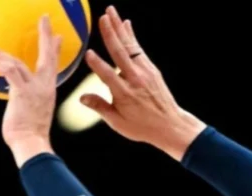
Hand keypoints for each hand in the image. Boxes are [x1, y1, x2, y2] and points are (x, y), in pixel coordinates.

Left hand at [0, 16, 59, 167]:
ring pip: (18, 62)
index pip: (53, 64)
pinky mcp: (21, 92)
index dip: (55, 50)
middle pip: (46, 54)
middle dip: (46, 35)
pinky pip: (10, 72)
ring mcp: (34, 88)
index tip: (57, 37)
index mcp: (48, 90)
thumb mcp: (34, 113)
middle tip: (45, 19)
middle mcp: (44, 86)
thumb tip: (19, 97)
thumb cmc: (30, 135)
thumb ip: (28, 100)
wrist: (31, 144)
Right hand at [81, 6, 205, 160]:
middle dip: (111, 34)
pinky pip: (138, 48)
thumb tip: (81, 97)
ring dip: (119, 27)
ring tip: (110, 11)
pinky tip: (125, 23)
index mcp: (125, 95)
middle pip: (120, 53)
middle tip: (102, 17)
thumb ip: (100, 107)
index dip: (98, 65)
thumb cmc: (141, 126)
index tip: (88, 53)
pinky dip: (131, 35)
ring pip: (129, 46)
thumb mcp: (118, 123)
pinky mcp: (151, 68)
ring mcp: (145, 72)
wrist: (170, 124)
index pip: (108, 77)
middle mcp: (135, 80)